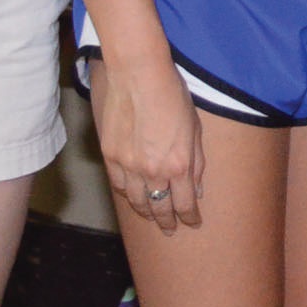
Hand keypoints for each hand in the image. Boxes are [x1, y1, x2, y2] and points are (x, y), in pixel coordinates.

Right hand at [89, 52, 204, 234]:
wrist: (139, 76)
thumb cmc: (174, 97)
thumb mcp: (195, 129)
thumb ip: (196, 163)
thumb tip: (195, 189)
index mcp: (178, 165)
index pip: (184, 204)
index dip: (189, 218)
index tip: (193, 223)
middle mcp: (152, 171)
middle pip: (159, 208)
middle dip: (167, 222)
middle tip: (170, 230)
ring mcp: (128, 165)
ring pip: (136, 200)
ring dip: (145, 212)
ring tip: (152, 216)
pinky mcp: (110, 155)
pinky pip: (118, 185)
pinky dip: (127, 194)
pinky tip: (133, 195)